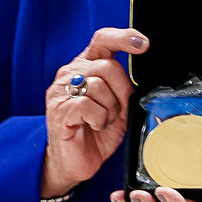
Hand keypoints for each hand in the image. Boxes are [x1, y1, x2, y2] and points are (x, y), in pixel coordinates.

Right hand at [42, 27, 145, 198]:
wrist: (74, 162)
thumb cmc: (95, 133)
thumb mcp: (118, 107)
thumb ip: (125, 89)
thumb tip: (142, 80)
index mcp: (86, 67)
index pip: (102, 40)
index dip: (123, 38)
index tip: (142, 44)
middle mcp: (70, 74)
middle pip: (107, 66)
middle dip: (122, 91)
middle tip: (118, 110)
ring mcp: (61, 91)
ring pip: (98, 86)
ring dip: (110, 109)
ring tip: (104, 121)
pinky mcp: (59, 110)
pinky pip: (88, 105)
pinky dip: (99, 119)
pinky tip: (94, 126)